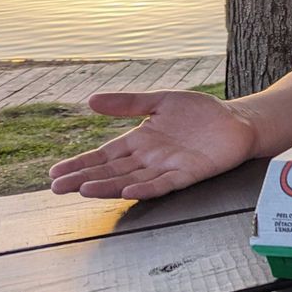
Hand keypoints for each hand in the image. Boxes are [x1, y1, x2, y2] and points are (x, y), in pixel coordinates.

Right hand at [49, 90, 257, 199]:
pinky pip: (164, 183)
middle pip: (111, 171)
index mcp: (140, 140)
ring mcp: (167, 167)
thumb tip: (90, 100)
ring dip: (108, 186)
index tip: (55, 173)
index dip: (81, 164)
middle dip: (84, 179)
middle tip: (57, 188)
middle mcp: (149, 158)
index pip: (104, 155)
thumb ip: (128, 103)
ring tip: (83, 190)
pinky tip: (129, 190)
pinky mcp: (188, 173)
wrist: (236, 120)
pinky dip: (146, 187)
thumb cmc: (199, 112)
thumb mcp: (161, 101)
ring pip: (131, 180)